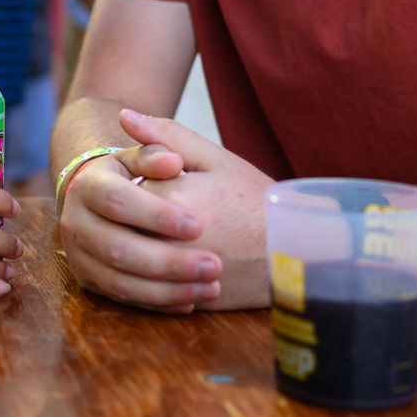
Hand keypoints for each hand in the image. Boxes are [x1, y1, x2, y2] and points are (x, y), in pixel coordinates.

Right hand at [58, 125, 216, 313]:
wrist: (101, 198)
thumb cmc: (134, 172)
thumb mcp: (143, 155)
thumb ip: (159, 152)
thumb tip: (173, 161)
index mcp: (87, 185)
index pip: (119, 202)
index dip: (157, 216)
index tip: (198, 226)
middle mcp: (75, 223)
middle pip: (119, 249)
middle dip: (170, 262)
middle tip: (215, 266)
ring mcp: (78, 256)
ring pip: (121, 283)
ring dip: (169, 289)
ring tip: (211, 287)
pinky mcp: (89, 281)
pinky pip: (123, 300)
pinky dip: (158, 303)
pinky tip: (191, 300)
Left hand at [117, 111, 275, 310]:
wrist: (298, 251)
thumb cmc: (256, 200)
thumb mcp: (215, 159)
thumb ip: (166, 135)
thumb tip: (124, 115)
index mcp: (169, 198)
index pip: (120, 187)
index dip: (134, 182)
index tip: (157, 183)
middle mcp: (165, 241)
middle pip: (118, 227)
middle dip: (128, 218)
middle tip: (158, 212)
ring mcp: (174, 277)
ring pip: (127, 263)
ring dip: (133, 248)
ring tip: (161, 236)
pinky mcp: (184, 302)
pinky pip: (146, 291)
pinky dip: (146, 278)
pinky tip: (166, 263)